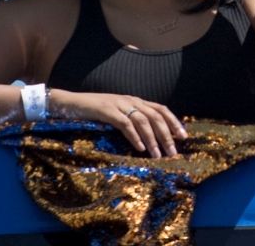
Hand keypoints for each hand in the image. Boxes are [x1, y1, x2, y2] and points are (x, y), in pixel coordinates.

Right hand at [50, 90, 186, 157]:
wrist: (71, 103)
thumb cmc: (95, 111)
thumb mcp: (118, 113)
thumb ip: (133, 120)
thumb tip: (150, 138)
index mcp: (136, 101)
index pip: (161, 109)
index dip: (174, 122)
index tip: (183, 137)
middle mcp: (131, 100)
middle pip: (155, 116)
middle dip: (167, 134)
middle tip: (173, 151)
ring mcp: (119, 104)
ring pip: (143, 121)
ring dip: (152, 139)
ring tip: (158, 154)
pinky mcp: (107, 111)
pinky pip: (125, 124)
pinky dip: (134, 136)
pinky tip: (140, 148)